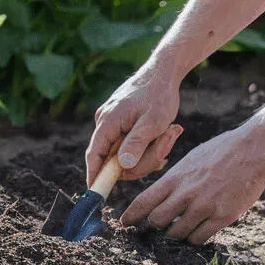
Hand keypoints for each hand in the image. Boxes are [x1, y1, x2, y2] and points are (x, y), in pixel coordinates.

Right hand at [85, 62, 182, 186]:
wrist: (164, 72)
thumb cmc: (159, 95)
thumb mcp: (152, 123)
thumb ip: (135, 144)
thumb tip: (121, 167)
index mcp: (108, 121)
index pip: (94, 154)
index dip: (95, 175)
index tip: (96, 193)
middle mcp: (105, 122)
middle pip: (114, 157)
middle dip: (141, 160)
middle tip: (165, 150)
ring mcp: (112, 121)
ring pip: (125, 151)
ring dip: (149, 151)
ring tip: (170, 134)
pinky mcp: (121, 121)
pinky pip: (130, 142)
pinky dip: (147, 145)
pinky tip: (164, 133)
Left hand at [120, 125, 264, 243]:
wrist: (251, 151)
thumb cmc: (219, 152)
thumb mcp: (189, 161)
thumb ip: (174, 179)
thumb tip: (161, 194)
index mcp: (174, 177)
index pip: (143, 201)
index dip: (131, 215)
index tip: (124, 223)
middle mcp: (185, 194)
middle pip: (157, 220)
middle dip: (155, 225)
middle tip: (160, 224)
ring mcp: (204, 207)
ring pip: (177, 232)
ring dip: (176, 233)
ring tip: (181, 227)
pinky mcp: (223, 216)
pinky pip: (200, 237)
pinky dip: (195, 238)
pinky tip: (198, 231)